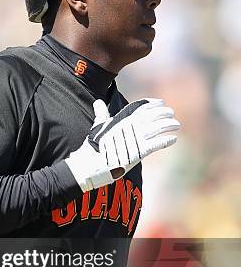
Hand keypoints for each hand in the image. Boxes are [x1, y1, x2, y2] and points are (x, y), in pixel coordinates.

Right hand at [65, 98, 179, 191]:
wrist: (91, 164)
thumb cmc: (93, 146)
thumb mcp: (98, 126)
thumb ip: (101, 114)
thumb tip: (98, 102)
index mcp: (121, 119)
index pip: (140, 107)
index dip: (152, 104)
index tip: (161, 103)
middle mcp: (129, 126)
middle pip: (152, 116)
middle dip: (163, 113)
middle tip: (171, 113)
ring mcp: (135, 138)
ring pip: (157, 128)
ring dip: (168, 125)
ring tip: (176, 125)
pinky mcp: (139, 152)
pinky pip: (156, 144)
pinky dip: (166, 140)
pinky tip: (173, 139)